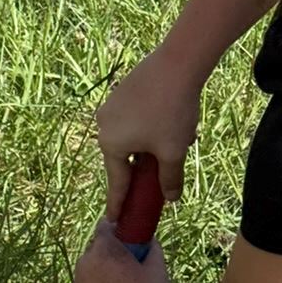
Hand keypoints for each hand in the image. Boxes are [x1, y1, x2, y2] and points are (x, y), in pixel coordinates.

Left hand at [72, 219, 172, 282]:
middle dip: (108, 252)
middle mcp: (85, 264)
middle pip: (95, 249)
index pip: (104, 227)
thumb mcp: (156, 267)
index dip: (116, 229)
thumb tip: (149, 240)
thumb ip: (151, 247)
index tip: (125, 235)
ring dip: (100, 270)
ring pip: (88, 269)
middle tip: (126, 262)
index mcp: (103, 250)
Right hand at [95, 49, 201, 215]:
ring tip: (176, 142)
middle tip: (156, 179)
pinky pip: (133, 120)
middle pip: (124, 158)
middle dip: (142, 168)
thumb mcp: (174, 151)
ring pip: (130, 137)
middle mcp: (104, 126)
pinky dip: (148, 128)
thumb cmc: (172, 112)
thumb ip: (170, 178)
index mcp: (111, 145)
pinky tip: (171, 121)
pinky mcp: (122, 92)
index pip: (117, 182)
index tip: (113, 219)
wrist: (177, 64)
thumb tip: (170, 198)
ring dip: (149, 146)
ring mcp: (111, 107)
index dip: (118, 203)